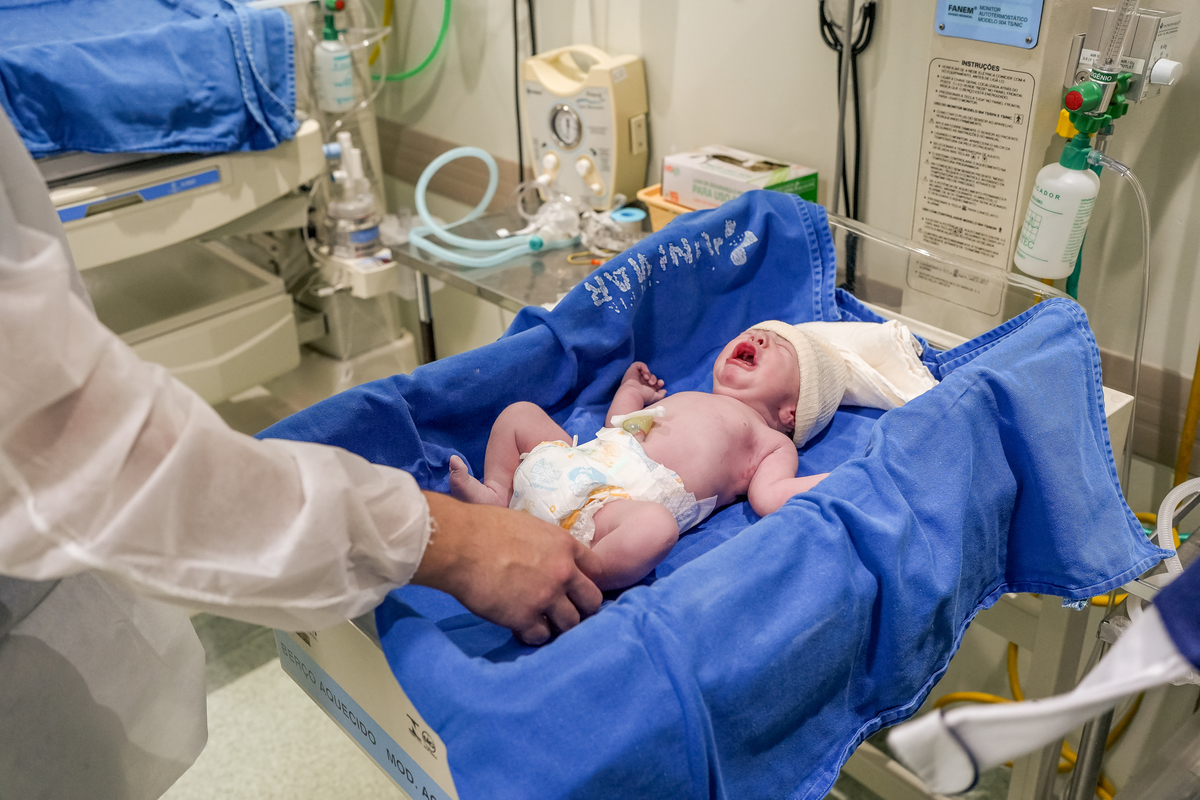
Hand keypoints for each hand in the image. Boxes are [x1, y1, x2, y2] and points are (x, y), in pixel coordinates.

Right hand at [412, 492, 603, 644]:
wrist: (460, 544)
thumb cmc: (485, 527)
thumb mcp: (529, 526)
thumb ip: (547, 545)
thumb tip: (545, 557)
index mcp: (565, 545)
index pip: (597, 568)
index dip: (587, 580)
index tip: (577, 587)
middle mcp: (563, 572)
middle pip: (592, 601)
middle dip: (582, 608)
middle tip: (566, 610)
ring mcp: (546, 597)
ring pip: (571, 624)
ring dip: (559, 625)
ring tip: (544, 622)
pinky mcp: (524, 617)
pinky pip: (541, 636)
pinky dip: (534, 635)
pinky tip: (522, 628)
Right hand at [621, 361, 665, 403]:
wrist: (633, 394)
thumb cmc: (642, 397)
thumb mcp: (655, 397)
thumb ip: (661, 395)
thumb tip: (664, 391)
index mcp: (645, 388)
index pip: (654, 383)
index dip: (659, 382)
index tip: (660, 383)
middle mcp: (641, 382)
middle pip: (651, 376)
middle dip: (654, 378)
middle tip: (651, 383)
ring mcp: (636, 376)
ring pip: (645, 371)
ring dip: (649, 374)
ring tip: (647, 378)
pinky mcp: (632, 371)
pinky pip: (638, 364)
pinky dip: (643, 366)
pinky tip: (645, 372)